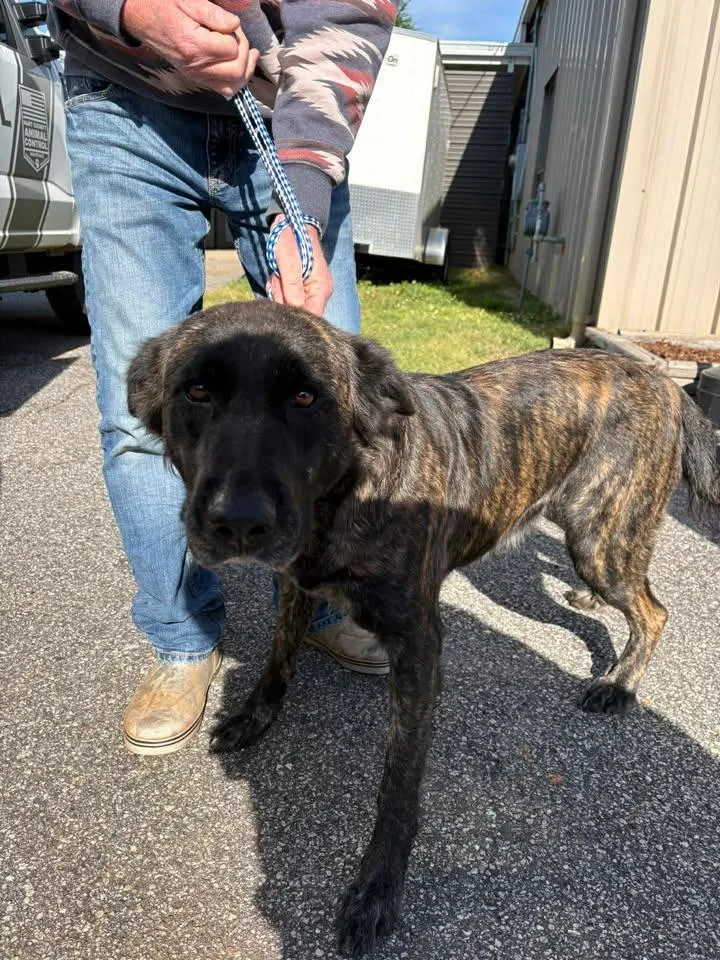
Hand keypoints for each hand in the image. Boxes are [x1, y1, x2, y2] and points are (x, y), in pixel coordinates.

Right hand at [121, 0, 258, 97]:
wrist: (141, 19)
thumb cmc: (163, 5)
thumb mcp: (187, 0)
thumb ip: (214, 13)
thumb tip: (235, 25)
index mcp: (194, 46)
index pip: (232, 49)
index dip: (237, 35)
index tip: (230, 25)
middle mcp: (196, 67)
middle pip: (237, 72)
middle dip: (244, 54)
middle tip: (238, 37)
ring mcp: (196, 76)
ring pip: (233, 86)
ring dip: (244, 70)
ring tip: (246, 52)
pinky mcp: (197, 79)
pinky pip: (223, 90)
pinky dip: (235, 80)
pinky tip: (236, 64)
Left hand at [269, 217, 333, 316]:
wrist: (290, 224)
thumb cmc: (291, 239)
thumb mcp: (288, 260)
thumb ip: (292, 284)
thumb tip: (295, 307)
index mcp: (322, 288)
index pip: (313, 316)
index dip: (296, 314)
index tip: (282, 300)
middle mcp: (319, 293)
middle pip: (300, 312)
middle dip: (284, 299)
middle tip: (278, 279)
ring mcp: (310, 291)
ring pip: (291, 305)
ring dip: (279, 292)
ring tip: (278, 275)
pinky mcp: (301, 288)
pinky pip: (287, 297)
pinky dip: (279, 289)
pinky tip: (277, 277)